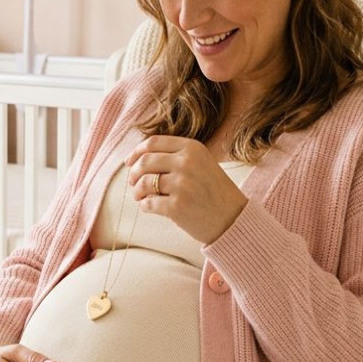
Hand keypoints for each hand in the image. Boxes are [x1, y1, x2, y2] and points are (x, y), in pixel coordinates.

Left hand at [126, 135, 248, 243]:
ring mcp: (182, 184)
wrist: (233, 219)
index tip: (129, 163)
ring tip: (141, 197)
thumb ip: (175, 156)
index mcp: (192, 148)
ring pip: (144, 183)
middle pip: (145, 161)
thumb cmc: (213, 191)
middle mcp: (187, 163)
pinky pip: (148, 203)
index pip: (153, 142)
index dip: (136, 152)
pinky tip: (150, 207)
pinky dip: (145, 206)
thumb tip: (138, 157)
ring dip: (137, 191)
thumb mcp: (201, 163)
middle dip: (134, 174)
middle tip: (133, 183)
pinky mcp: (177, 206)